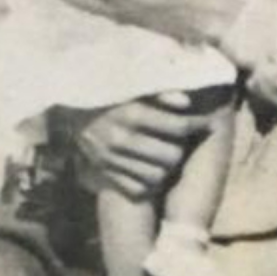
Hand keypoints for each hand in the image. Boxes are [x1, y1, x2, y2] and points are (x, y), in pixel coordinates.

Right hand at [67, 92, 213, 198]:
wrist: (69, 111)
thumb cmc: (110, 94)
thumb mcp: (132, 86)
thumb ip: (160, 91)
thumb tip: (186, 102)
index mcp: (131, 113)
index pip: (178, 126)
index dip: (198, 124)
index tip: (207, 122)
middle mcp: (121, 138)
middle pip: (172, 156)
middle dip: (181, 147)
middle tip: (182, 140)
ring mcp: (111, 160)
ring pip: (158, 176)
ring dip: (166, 167)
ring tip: (167, 153)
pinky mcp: (104, 174)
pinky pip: (138, 189)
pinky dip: (147, 182)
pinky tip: (149, 167)